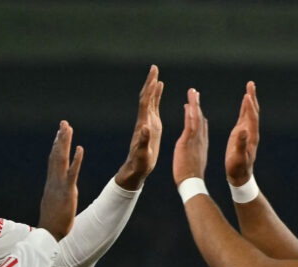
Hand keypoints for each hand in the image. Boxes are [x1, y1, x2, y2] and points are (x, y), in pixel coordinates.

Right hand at [38, 121, 83, 240]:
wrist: (49, 233)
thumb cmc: (53, 221)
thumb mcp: (53, 203)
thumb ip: (55, 193)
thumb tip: (55, 188)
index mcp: (51, 183)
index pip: (53, 160)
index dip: (56, 146)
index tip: (59, 133)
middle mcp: (53, 181)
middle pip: (56, 155)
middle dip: (60, 138)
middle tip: (64, 123)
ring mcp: (60, 185)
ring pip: (62, 160)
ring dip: (65, 143)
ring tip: (68, 128)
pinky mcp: (68, 192)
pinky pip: (72, 173)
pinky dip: (76, 160)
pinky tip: (80, 149)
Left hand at [114, 65, 163, 190]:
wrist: (137, 168)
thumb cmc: (139, 163)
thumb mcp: (142, 153)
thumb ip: (143, 141)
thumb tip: (145, 127)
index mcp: (143, 125)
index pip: (146, 103)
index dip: (150, 90)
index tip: (154, 77)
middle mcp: (144, 120)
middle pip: (146, 97)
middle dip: (150, 82)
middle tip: (154, 68)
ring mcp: (148, 122)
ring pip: (150, 100)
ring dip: (153, 86)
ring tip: (156, 73)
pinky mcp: (152, 125)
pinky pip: (154, 107)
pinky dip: (157, 96)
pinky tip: (160, 88)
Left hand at [172, 88, 208, 185]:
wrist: (191, 183)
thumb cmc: (191, 175)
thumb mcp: (195, 159)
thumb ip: (195, 149)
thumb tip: (194, 145)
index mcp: (200, 143)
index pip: (201, 125)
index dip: (199, 114)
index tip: (196, 105)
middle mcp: (199, 138)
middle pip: (199, 117)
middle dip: (197, 104)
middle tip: (194, 92)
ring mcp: (194, 139)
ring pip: (195, 117)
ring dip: (194, 103)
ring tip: (192, 92)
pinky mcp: (187, 141)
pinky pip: (190, 124)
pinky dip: (190, 113)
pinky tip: (188, 104)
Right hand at [225, 81, 260, 185]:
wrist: (240, 175)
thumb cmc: (238, 168)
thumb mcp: (239, 157)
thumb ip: (241, 144)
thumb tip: (243, 131)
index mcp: (251, 136)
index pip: (251, 118)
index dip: (249, 107)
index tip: (247, 96)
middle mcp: (251, 132)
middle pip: (253, 111)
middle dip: (252, 98)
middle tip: (251, 84)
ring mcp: (247, 132)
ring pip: (249, 112)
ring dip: (249, 99)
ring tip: (249, 87)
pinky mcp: (241, 133)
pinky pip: (244, 117)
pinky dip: (245, 107)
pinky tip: (245, 101)